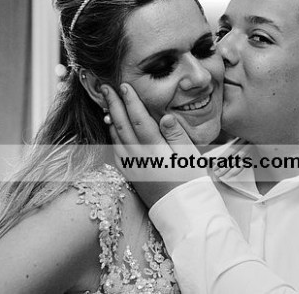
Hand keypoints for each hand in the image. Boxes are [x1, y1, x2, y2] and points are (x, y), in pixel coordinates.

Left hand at [101, 83, 205, 206]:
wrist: (184, 212)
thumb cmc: (192, 181)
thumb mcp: (191, 156)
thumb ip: (177, 135)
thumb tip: (165, 116)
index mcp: (155, 149)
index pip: (139, 119)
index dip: (131, 101)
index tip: (124, 86)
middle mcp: (140, 157)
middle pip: (122, 125)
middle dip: (114, 104)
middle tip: (106, 88)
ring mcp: (133, 167)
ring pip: (116, 138)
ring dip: (111, 118)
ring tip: (107, 103)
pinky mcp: (131, 175)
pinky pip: (116, 152)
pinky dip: (112, 137)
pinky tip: (113, 129)